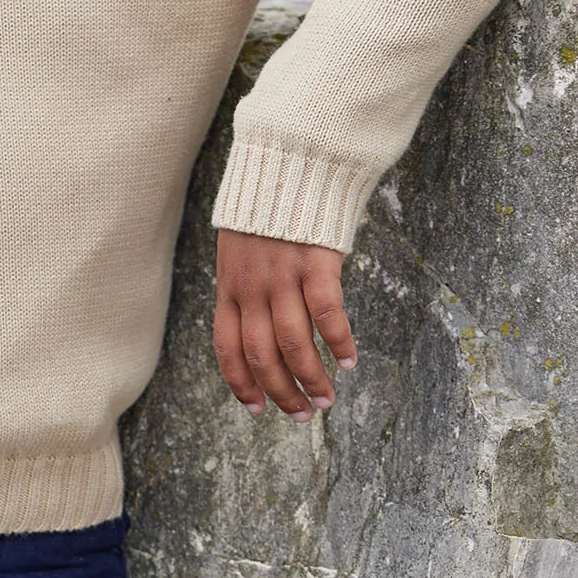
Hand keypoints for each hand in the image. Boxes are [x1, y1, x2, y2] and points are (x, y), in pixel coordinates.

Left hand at [213, 231, 356, 417]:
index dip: (241, 385)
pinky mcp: (315, 262)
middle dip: (280, 392)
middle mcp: (251, 288)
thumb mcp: (239, 253)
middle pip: (261, 355)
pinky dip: (339, 341)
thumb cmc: (267, 213)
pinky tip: (350, 360)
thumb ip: (245, 291)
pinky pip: (326, 313)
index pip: (227, 350)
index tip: (257, 410)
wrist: (289, 163)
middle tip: (302, 414)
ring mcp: (283, 275)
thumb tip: (255, 330)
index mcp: (229, 288)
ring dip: (310, 378)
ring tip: (325, 400)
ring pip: (293, 343)